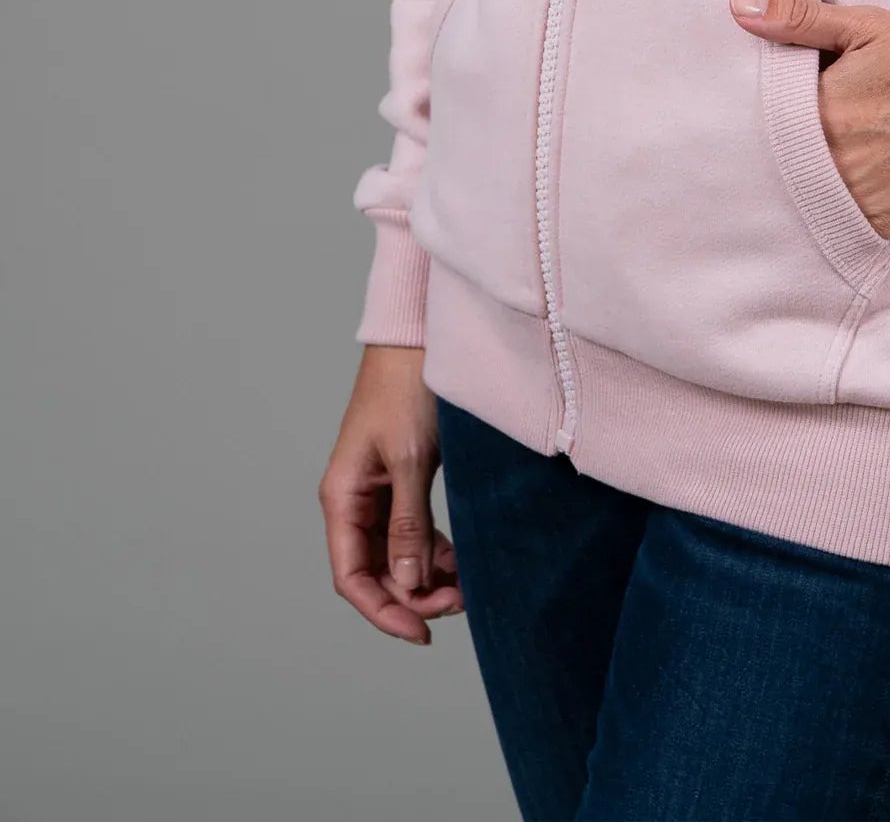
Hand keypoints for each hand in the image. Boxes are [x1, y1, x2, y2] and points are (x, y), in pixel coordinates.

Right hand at [319, 345, 464, 643]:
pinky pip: (413, 531)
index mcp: (343, 497)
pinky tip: (461, 559)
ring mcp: (379, 490)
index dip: (383, 611)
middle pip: (375, 571)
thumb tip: (408, 583)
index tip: (423, 632)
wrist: (420, 336)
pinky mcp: (403, 479)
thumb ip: (408, 524)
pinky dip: (435, 550)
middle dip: (414, 596)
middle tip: (460, 603)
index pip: (351, 576)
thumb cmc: (408, 387)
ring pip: (397, 555)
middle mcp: (356, 500)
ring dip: (427, 577)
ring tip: (467, 586)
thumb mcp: (411, 458)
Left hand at [729, 0, 889, 238]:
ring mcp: (857, 200)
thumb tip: (739, 7)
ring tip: (849, 153)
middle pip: (791, 161)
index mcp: (816, 115)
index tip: (784, 106)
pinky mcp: (886, 226)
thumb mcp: (866, 27)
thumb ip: (798, 20)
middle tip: (827, 129)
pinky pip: (851, 221)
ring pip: (818, 193)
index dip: (775, 113)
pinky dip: (853, 203)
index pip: (769, 122)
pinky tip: (868, 178)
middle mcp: (829, 165)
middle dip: (796, 147)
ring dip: (823, 177)